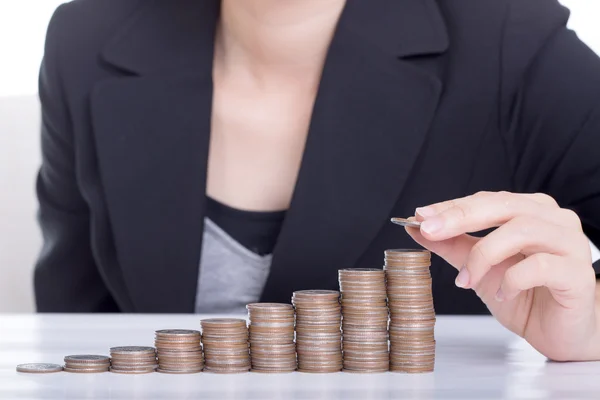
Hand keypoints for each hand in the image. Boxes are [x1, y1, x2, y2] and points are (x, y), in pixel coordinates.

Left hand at [405, 191, 598, 360]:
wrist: (560, 333)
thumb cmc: (524, 295)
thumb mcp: (478, 267)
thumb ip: (452, 245)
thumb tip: (416, 227)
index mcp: (530, 210)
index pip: (486, 200)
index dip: (452, 207)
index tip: (420, 216)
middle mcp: (553, 219)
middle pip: (503, 206)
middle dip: (460, 217)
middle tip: (430, 231)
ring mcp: (570, 244)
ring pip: (521, 231)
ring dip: (483, 255)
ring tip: (466, 279)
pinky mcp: (578, 273)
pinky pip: (540, 266)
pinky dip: (512, 279)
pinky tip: (503, 293)